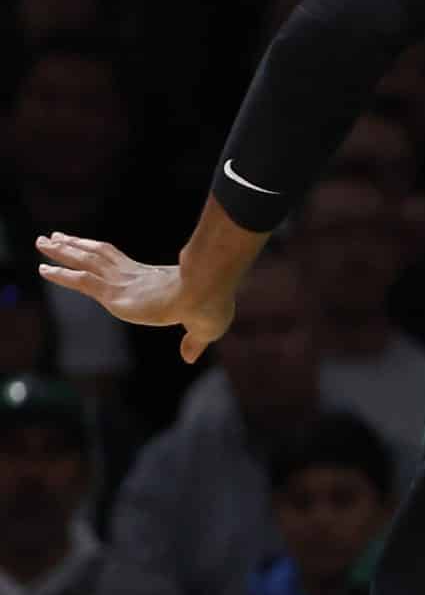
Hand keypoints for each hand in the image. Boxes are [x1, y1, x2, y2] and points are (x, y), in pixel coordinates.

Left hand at [39, 234, 234, 363]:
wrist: (207, 291)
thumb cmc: (211, 305)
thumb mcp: (204, 328)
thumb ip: (193, 342)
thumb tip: (189, 357)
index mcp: (152, 280)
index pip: (119, 264)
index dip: (101, 256)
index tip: (88, 249)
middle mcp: (133, 276)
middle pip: (99, 255)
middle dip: (77, 245)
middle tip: (55, 237)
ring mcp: (123, 283)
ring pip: (86, 261)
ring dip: (62, 251)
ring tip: (43, 241)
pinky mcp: (114, 294)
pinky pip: (81, 281)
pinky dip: (60, 274)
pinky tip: (43, 268)